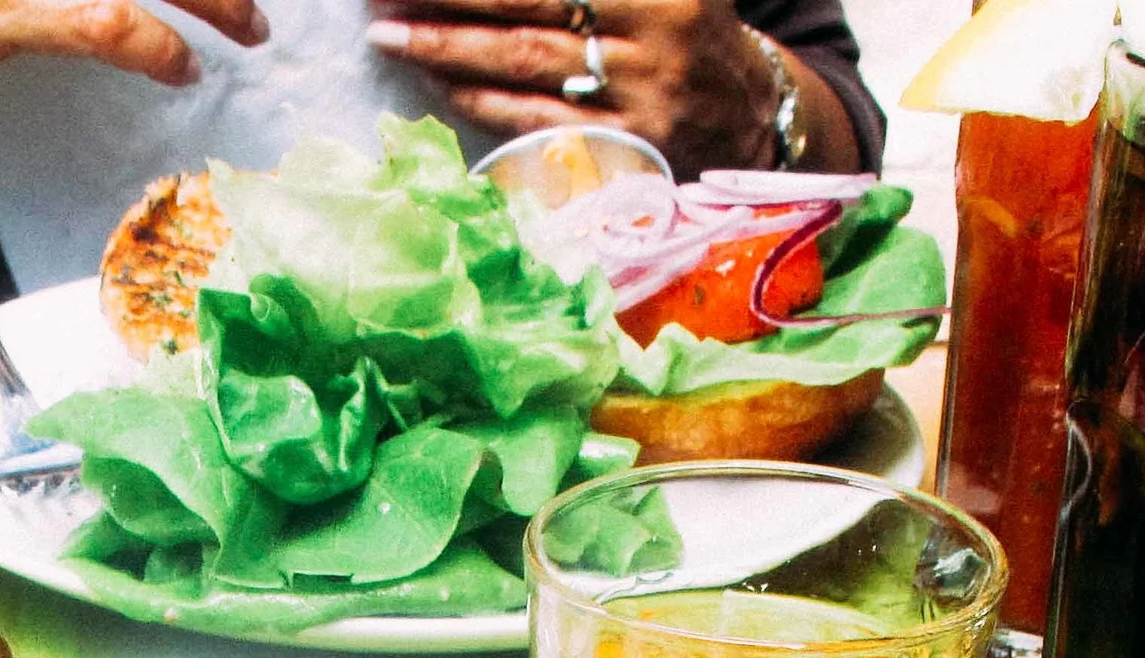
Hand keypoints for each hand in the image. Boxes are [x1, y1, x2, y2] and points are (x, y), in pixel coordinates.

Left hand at [363, 0, 856, 173]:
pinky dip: (486, 102)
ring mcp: (638, 100)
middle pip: (530, 7)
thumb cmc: (683, 33)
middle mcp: (652, 37)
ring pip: (527, 66)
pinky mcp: (623, 154)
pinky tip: (443, 84)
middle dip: (452, 0)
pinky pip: (538, 124)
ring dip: (451, 50)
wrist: (749, 116)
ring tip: (394, 36)